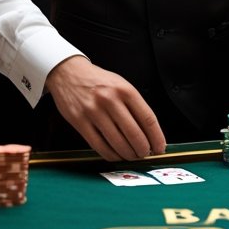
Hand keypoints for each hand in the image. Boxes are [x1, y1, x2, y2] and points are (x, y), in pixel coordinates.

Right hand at [45, 56, 166, 161]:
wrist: (68, 73)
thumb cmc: (98, 81)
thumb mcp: (121, 85)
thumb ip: (135, 105)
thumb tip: (149, 132)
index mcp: (125, 90)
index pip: (148, 119)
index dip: (157, 137)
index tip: (160, 148)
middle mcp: (110, 100)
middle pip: (134, 134)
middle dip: (143, 150)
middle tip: (145, 154)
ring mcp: (94, 112)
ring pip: (117, 143)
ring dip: (128, 155)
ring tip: (132, 156)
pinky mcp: (80, 122)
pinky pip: (99, 145)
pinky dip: (110, 155)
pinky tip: (116, 155)